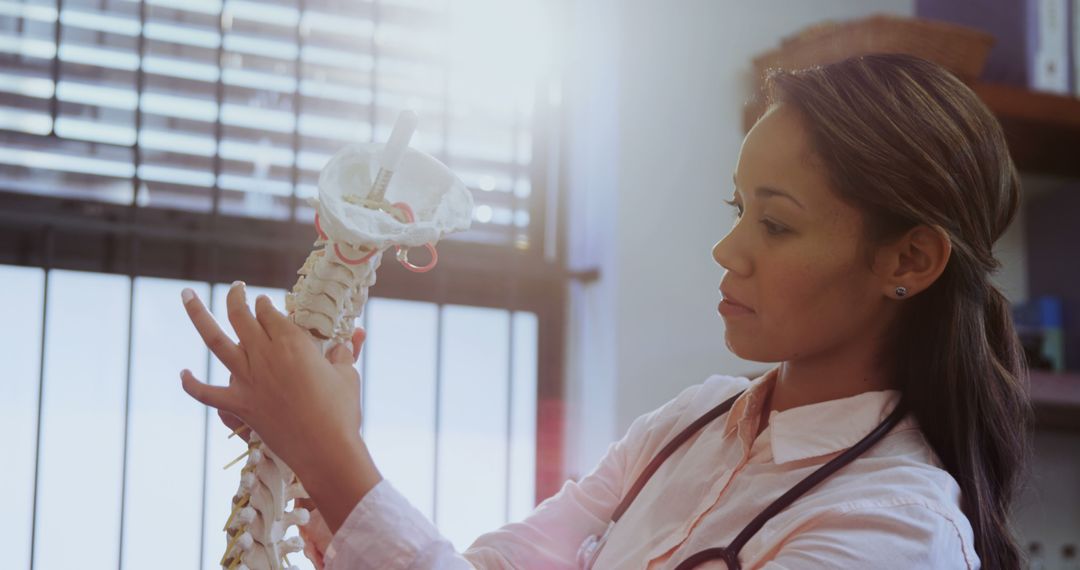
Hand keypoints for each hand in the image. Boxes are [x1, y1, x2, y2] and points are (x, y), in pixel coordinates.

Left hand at [180, 282, 365, 487]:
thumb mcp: (347, 375)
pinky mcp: (240, 406)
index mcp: (293, 343)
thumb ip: (343, 353)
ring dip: (198, 315)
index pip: (270, 312)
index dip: (266, 304)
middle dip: (236, 297)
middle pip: (241, 316)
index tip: (264, 301)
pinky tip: (183, 373)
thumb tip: (352, 338)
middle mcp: (265, 355)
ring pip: (215, 341)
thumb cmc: (342, 411)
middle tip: (237, 287)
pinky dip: (192, 384)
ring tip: (187, 296)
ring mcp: (248, 380)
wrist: (326, 450)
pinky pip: (207, 393)